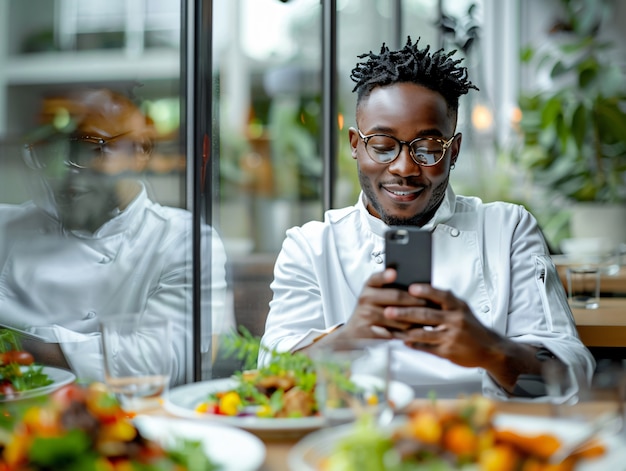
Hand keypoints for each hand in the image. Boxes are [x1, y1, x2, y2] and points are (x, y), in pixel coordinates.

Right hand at [340, 269, 430, 339]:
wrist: (354, 332)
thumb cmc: (371, 310)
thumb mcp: (375, 295)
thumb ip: (390, 287)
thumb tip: (416, 285)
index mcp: (368, 286)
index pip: (376, 278)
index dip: (384, 276)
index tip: (394, 273)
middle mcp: (365, 299)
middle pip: (395, 297)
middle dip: (415, 300)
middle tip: (429, 302)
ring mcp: (366, 316)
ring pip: (398, 317)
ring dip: (415, 318)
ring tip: (428, 317)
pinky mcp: (369, 332)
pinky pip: (393, 333)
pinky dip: (407, 333)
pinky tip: (416, 331)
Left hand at [383, 284, 502, 367]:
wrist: (489, 348)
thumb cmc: (470, 326)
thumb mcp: (461, 308)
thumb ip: (443, 301)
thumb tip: (418, 291)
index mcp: (458, 307)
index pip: (440, 295)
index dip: (425, 291)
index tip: (410, 288)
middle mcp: (455, 320)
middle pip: (426, 315)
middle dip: (404, 313)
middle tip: (388, 311)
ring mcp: (451, 337)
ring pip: (423, 333)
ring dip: (403, 331)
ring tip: (389, 328)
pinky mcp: (448, 352)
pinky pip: (426, 347)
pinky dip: (413, 344)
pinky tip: (402, 340)